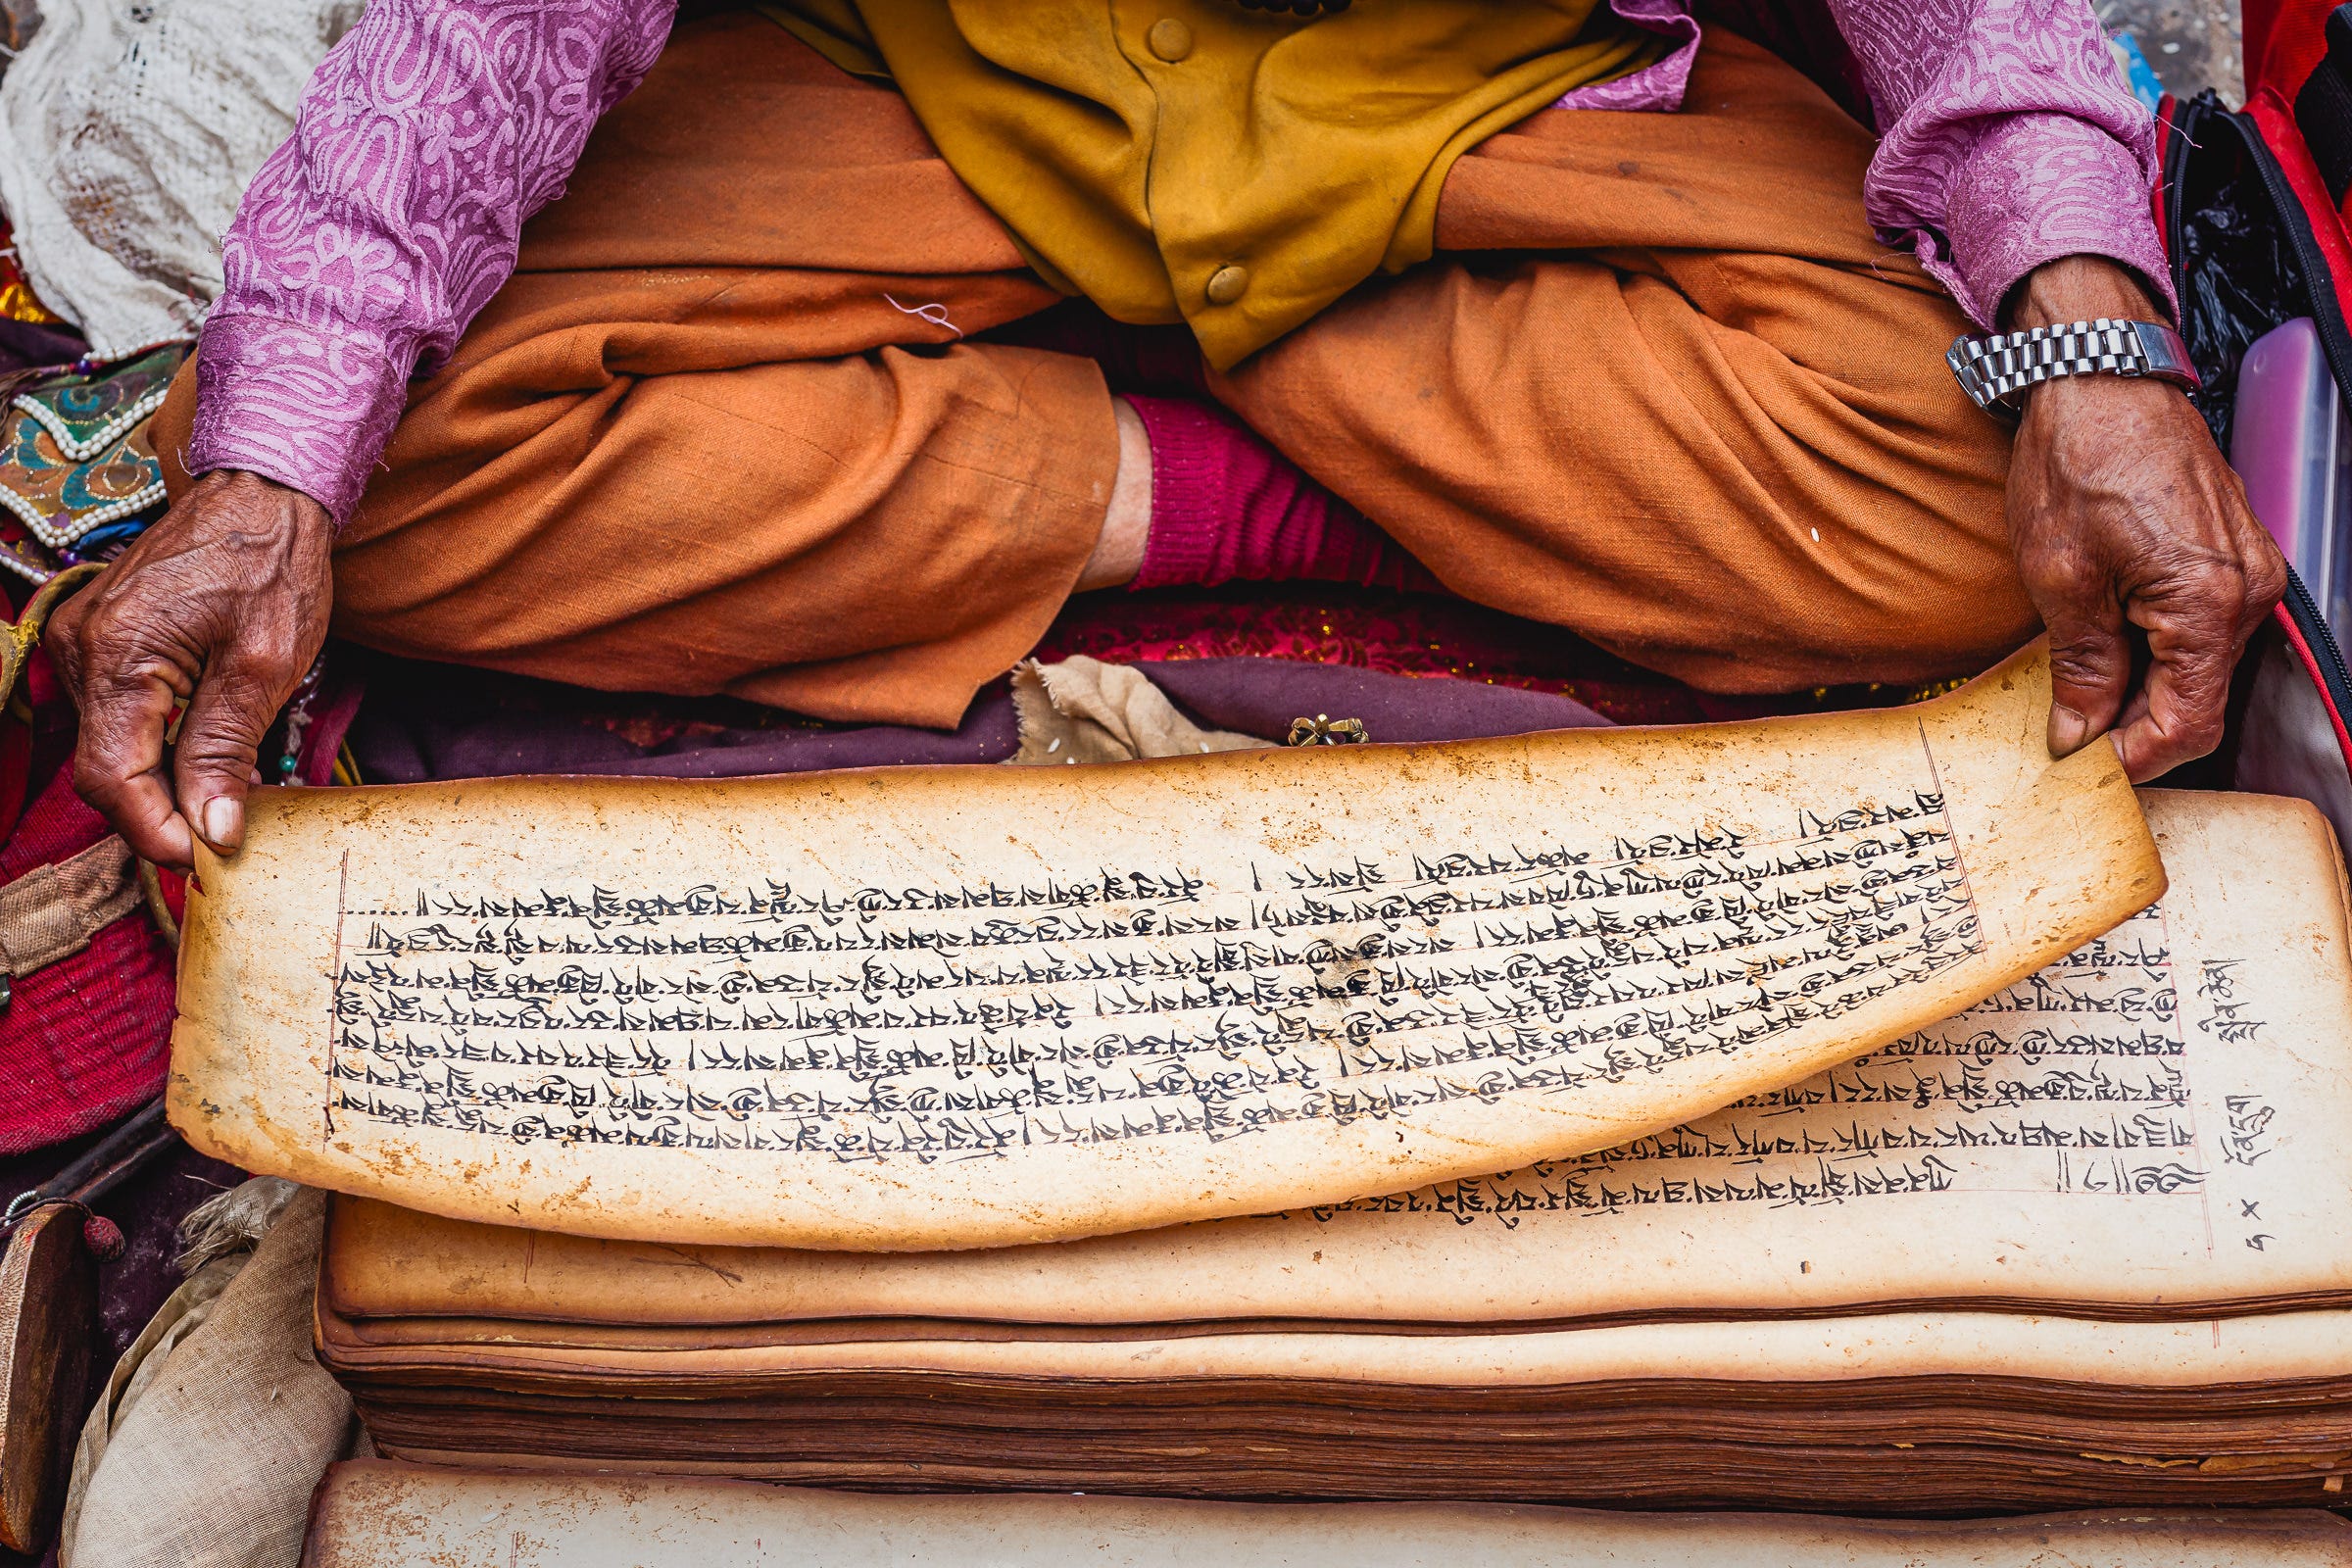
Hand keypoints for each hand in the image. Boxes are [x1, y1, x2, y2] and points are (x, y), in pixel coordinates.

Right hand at [48, 470, 333, 866]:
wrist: (261, 494)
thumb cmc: (272, 568)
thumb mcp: (265, 666)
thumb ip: (226, 749)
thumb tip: (210, 828)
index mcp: (119, 656)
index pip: (111, 777)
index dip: (152, 829)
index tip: (200, 858)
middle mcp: (83, 649)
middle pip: (105, 767)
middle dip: (158, 812)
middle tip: (218, 839)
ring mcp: (85, 642)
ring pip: (110, 743)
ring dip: (159, 780)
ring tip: (219, 797)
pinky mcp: (102, 639)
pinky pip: (118, 712)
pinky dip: (156, 743)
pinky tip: (202, 751)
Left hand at [2003, 256, 2285, 782]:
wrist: (2101, 377)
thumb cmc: (2078, 462)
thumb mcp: (2061, 577)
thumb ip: (2082, 666)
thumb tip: (2079, 733)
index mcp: (2210, 602)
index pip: (2190, 722)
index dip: (2137, 758)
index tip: (2086, 771)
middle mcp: (2249, 590)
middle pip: (2201, 700)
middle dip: (2137, 729)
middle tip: (2072, 739)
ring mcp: (2249, 570)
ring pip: (2202, 667)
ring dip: (2146, 690)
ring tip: (2081, 695)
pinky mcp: (2232, 553)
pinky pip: (2203, 628)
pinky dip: (2158, 651)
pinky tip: (2108, 649)